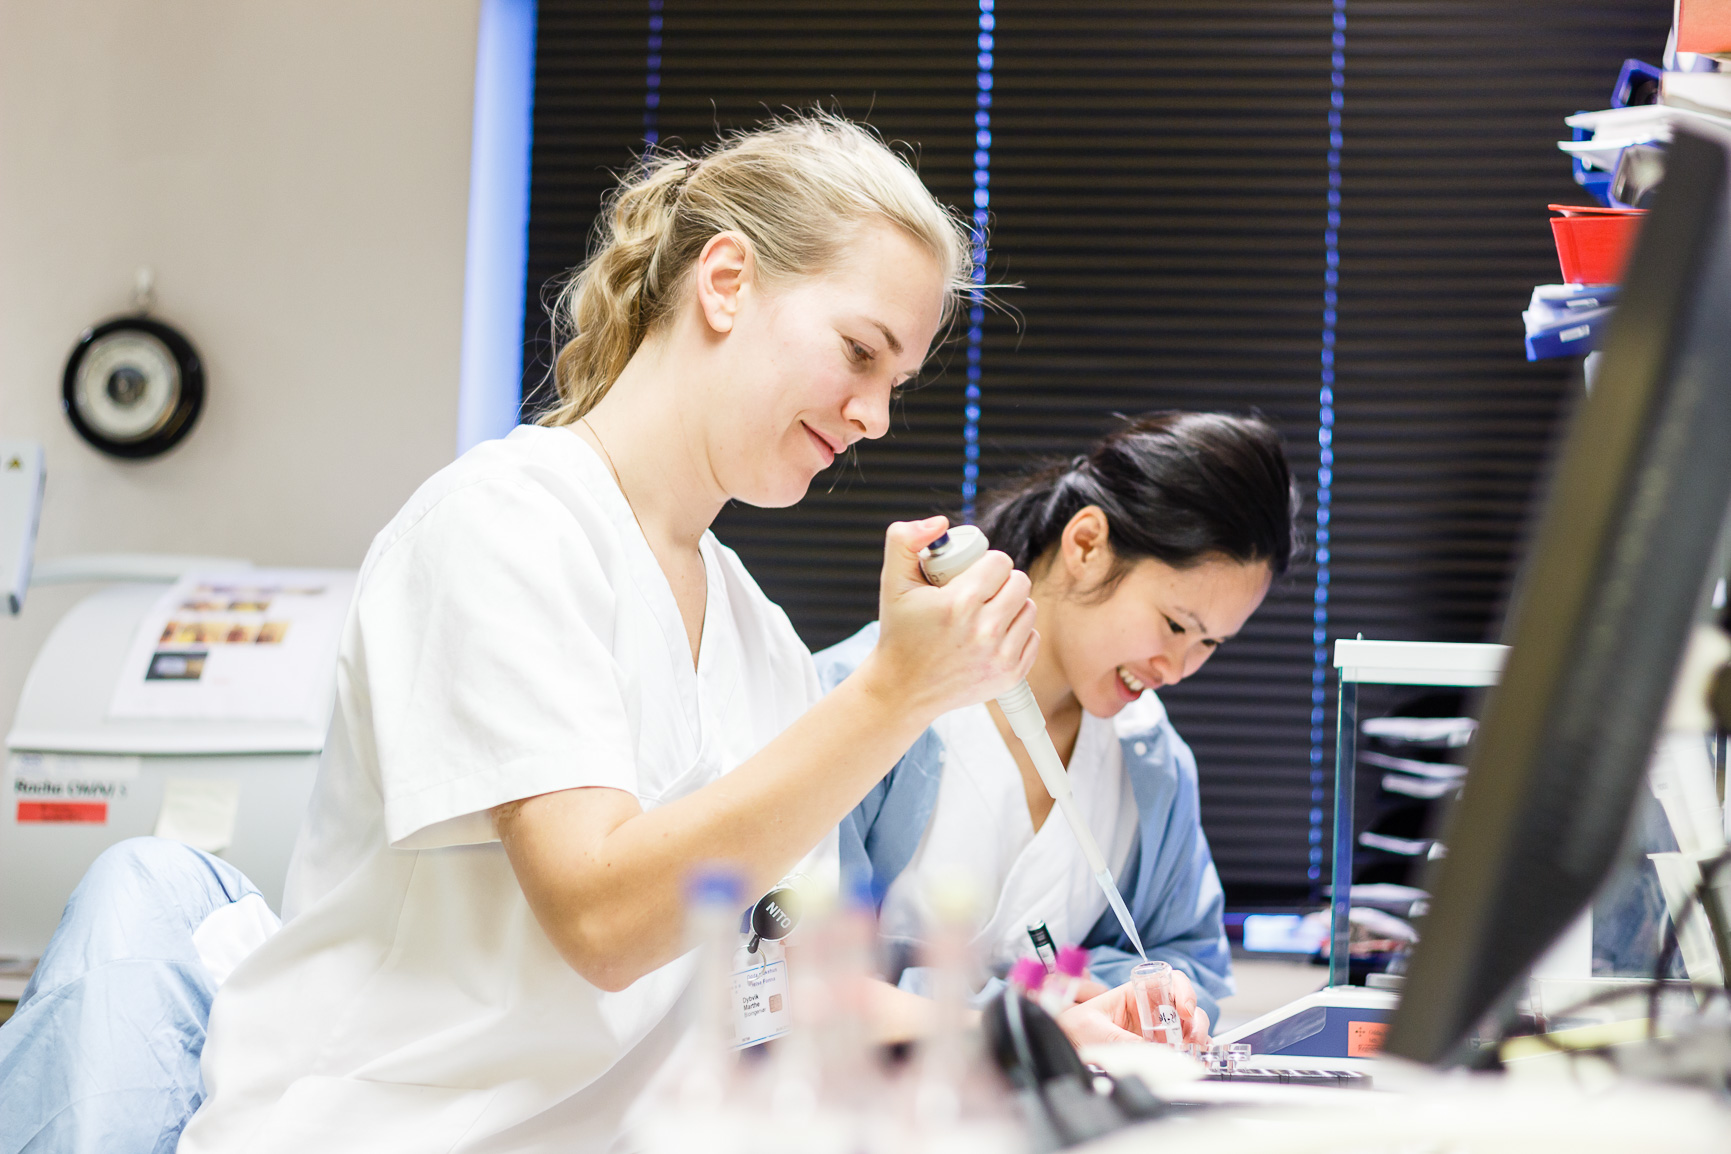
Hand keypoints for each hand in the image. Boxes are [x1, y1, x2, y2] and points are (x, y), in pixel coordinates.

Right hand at [863, 516, 1037, 719]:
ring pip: (1029, 608)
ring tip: (986, 612)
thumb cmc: (899, 632)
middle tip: (980, 591)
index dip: (986, 562)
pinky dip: (1017, 633)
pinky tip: (993, 636)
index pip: (1000, 562)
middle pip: (1020, 582)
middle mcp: (984, 631)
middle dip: (1002, 581)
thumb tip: (940, 523)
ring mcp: (1000, 657)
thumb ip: (904, 540)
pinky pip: (1032, 638)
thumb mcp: (892, 581)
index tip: (972, 573)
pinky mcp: (1010, 676)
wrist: (902, 689)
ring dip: (1012, 606)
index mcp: (959, 604)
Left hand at [1059, 968, 1210, 1048]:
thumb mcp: (1095, 1029)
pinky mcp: (1156, 1047)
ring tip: (1192, 1051)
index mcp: (1135, 993)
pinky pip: (1181, 1046)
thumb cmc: (1073, 1027)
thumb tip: (1150, 1053)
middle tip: (1193, 1037)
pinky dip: (1191, 1051)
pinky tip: (1190, 1058)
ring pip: (1187, 1026)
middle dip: (1196, 1020)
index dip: (1183, 991)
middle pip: (1185, 1005)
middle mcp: (1149, 1008)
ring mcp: (1155, 1028)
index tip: (1185, 1011)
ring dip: (1196, 1037)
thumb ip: (1121, 1040)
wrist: (1062, 1043)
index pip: (1169, 980)